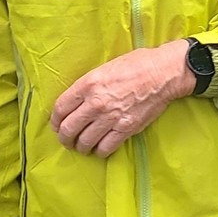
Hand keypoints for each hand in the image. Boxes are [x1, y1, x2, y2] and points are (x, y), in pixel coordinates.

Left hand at [51, 40, 193, 156]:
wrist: (162, 73)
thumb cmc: (136, 65)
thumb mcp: (105, 68)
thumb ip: (88, 85)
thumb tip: (77, 101)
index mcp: (88, 84)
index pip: (60, 108)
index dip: (55, 120)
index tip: (57, 125)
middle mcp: (96, 102)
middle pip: (68, 129)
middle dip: (64, 138)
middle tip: (67, 140)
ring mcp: (111, 117)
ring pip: (85, 142)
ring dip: (81, 147)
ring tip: (83, 146)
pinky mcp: (126, 129)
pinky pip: (105, 148)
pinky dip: (100, 151)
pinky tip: (101, 148)